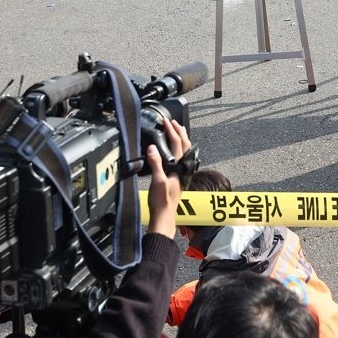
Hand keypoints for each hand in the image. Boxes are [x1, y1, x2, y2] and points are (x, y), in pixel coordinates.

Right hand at [145, 118, 190, 237]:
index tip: (165, 121)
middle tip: (173, 122)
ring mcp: (181, 172)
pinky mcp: (178, 176)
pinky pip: (181, 157)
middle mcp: (183, 168)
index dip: (171, 130)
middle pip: (184, 144)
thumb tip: (152, 148)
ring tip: (176, 130)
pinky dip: (178, 148)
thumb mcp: (157, 181)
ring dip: (180, 138)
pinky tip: (173, 150)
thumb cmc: (162, 201)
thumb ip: (156, 164)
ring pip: (184, 150)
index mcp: (179, 166)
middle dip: (179, 131)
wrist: (164, 215)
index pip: (177, 143)